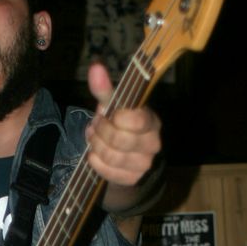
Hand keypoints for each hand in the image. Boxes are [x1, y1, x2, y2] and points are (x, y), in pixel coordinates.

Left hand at [85, 62, 160, 186]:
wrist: (122, 155)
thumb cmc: (118, 125)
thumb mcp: (113, 106)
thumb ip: (104, 89)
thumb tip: (95, 67)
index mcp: (151, 121)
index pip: (137, 120)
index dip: (116, 118)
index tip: (108, 114)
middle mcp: (153, 144)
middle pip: (119, 139)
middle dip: (100, 132)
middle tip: (95, 126)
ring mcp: (144, 164)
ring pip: (112, 156)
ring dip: (96, 146)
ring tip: (93, 138)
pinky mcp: (132, 179)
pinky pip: (107, 171)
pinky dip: (95, 161)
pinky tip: (94, 154)